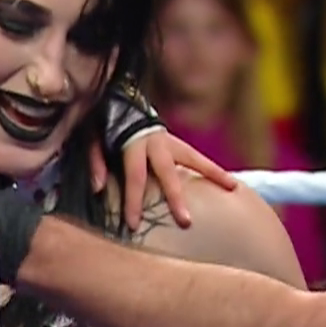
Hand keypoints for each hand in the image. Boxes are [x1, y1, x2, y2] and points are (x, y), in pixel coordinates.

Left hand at [89, 131, 239, 231]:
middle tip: (186, 223)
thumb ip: (96, 162)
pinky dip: (214, 169)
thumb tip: (99, 188)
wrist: (122, 102)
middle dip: (176, 199)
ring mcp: (171, 141)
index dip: (134, 201)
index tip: (133, 224)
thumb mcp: (93, 139)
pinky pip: (199, 158)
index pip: (135, 177)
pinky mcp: (179, 143)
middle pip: (168, 174)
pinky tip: (230, 183)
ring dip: (214, 173)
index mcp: (132, 143)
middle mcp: (156, 142)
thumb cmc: (105, 126)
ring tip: (233, 187)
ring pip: (195, 158)